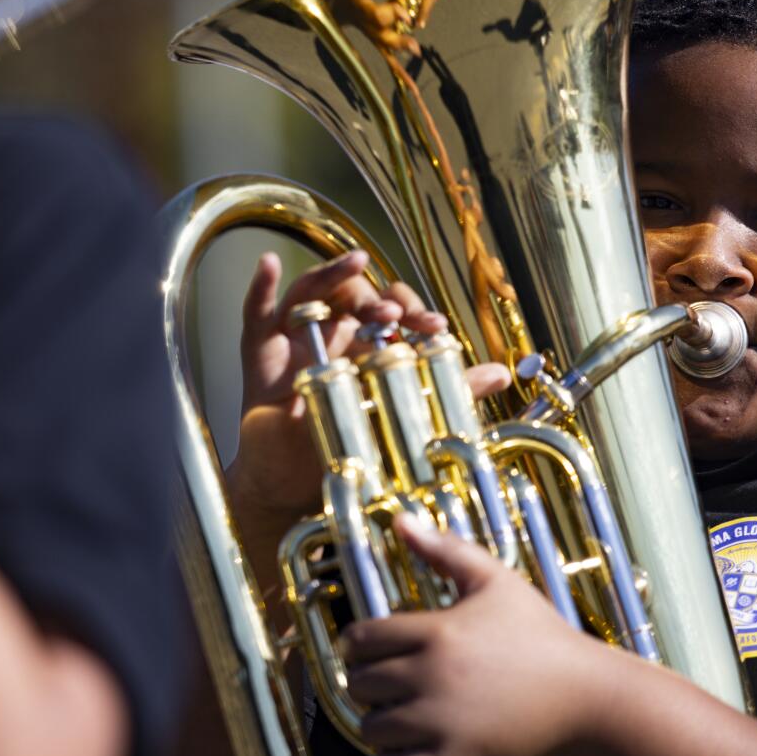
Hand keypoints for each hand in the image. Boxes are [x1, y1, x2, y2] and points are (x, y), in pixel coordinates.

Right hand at [227, 252, 505, 524]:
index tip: (434, 327)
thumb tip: (499, 373)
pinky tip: (271, 264)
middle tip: (398, 314)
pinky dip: (262, 287)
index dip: (411, 310)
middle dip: (377, 296)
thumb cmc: (342, 452)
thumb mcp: (401, 417)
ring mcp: (294, 342)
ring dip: (333, 276)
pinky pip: (256, 314)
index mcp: (364, 347)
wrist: (292, 491)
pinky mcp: (260, 355)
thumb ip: (447, 391)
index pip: (389, 309)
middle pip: (351, 295)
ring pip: (311, 294)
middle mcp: (330, 337)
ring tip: (355, 264)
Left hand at [341, 515, 611, 755]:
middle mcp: (432, 674)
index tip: (368, 652)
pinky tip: (407, 751)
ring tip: (397, 718)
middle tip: (386, 686)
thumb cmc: (540, 636)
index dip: (357, 646)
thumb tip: (400, 518)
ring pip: (371, 729)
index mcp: (436, 630)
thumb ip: (444, 549)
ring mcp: (443, 720)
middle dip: (367, 685)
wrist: (585, 697)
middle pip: (360, 684)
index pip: (360, 639)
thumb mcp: (496, 581)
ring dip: (378, 725)